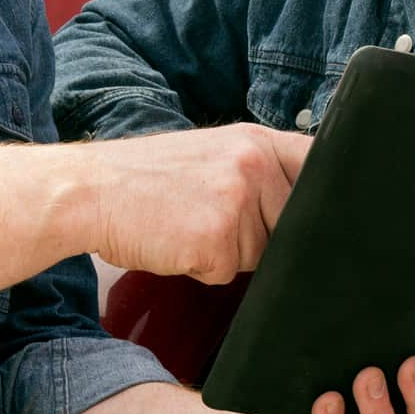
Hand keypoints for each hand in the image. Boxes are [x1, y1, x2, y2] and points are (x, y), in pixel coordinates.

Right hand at [79, 124, 310, 283]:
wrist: (89, 191)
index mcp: (255, 141)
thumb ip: (258, 173)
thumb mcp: (212, 155)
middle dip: (261, 236)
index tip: (315, 217)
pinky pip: (226, 273)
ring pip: (260, 255)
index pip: (321, 169)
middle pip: (293, 226)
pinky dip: (201, 268)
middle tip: (209, 217)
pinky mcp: (215, 237)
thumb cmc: (145, 181)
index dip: (325, 201)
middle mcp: (252, 164)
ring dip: (227, 255)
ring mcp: (235, 199)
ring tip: (187, 226)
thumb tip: (305, 214)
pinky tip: (175, 242)